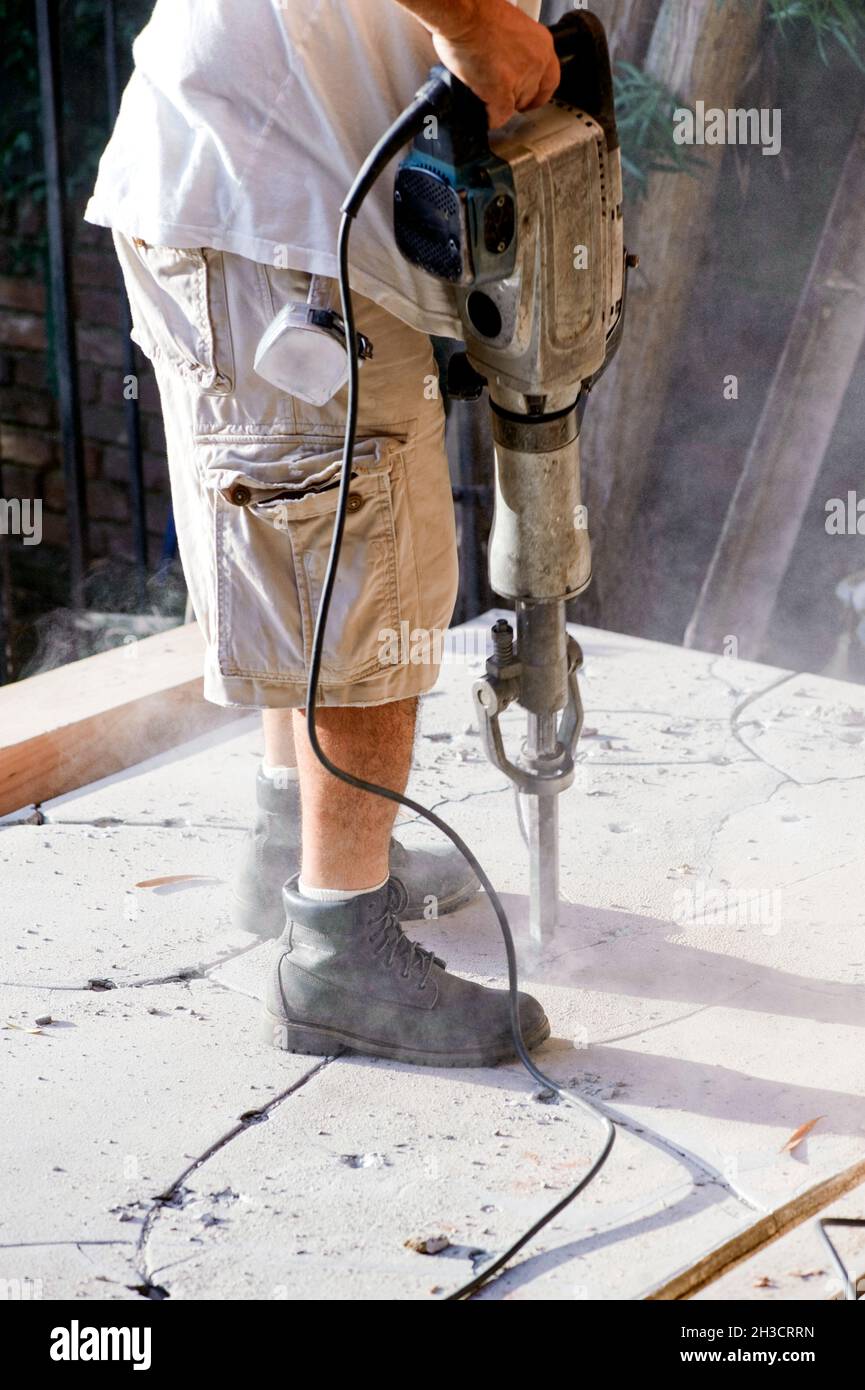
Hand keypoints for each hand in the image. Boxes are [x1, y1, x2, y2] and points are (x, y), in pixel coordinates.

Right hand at [431, 0, 559, 129]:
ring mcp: (521, 79)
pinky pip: (498, 117)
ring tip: (483, 90)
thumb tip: (507, 61)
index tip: (530, 98)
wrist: (463, 13)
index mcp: (541, 43)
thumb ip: (515, 48)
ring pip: (513, 107)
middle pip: (531, 96)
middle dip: (515, 99)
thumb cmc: (478, 13)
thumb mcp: (509, 26)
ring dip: (499, 105)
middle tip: (498, 93)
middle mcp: (536, 61)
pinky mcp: (502, 93)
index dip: (537, 92)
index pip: (550, 80)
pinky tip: (480, 106)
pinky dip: (488, 116)